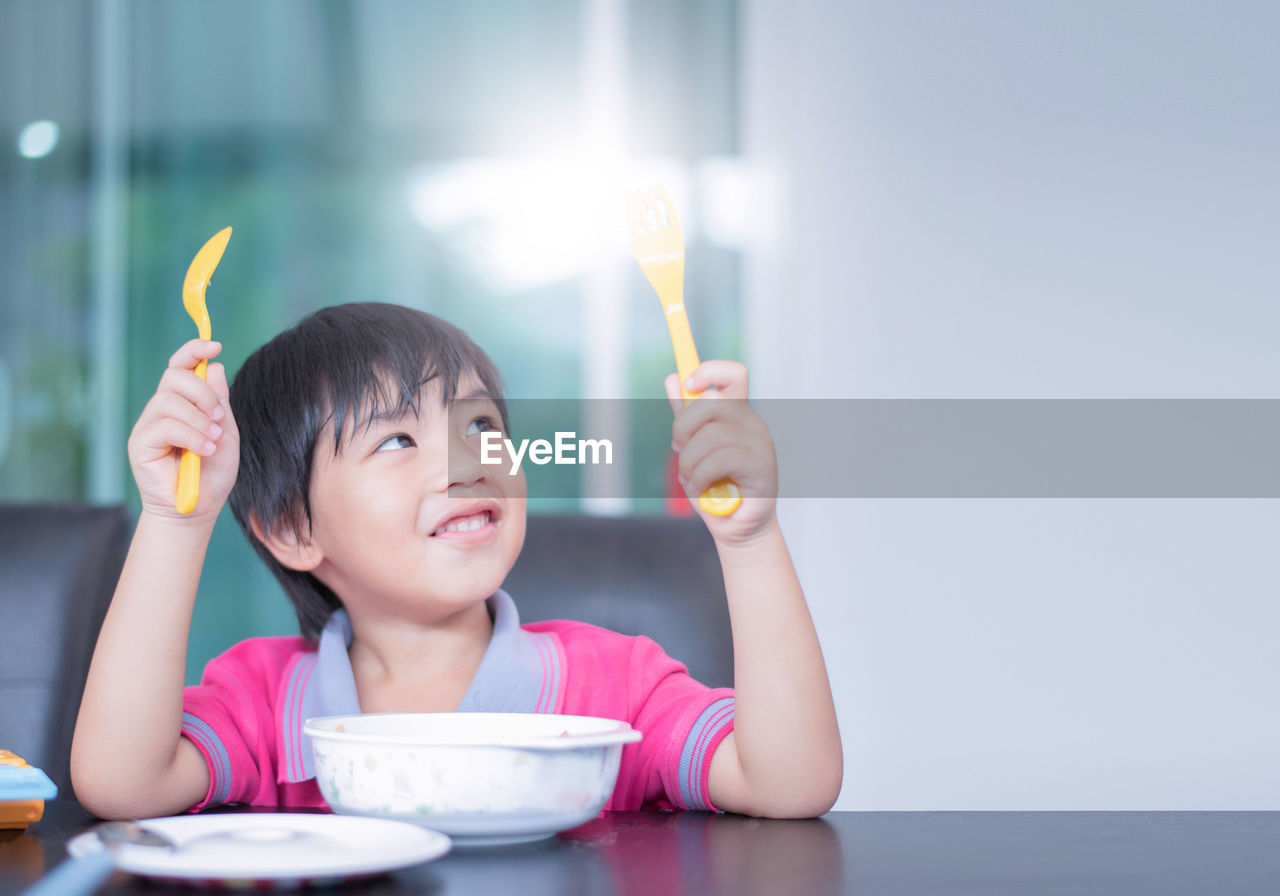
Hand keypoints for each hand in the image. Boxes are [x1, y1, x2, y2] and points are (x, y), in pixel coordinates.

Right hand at [128, 339, 239, 524]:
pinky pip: (164, 426)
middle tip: (220, 418)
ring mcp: (148, 425)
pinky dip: (191, 436)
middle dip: (202, 392)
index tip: (215, 345)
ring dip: (199, 419)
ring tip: (214, 441)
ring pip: (168, 399)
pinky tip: (205, 451)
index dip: (194, 350)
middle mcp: (161, 409)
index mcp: (183, 402)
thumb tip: (214, 366)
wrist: (197, 508)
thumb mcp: (226, 432)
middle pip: (174, 376)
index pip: (181, 365)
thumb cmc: (212, 472)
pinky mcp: (139, 444)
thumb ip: (219, 401)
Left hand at [665, 361, 777, 546]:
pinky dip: (699, 476)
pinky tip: (700, 488)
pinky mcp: (762, 465)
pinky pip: (719, 459)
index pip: (732, 374)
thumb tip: (673, 380)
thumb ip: (685, 416)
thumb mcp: (693, 449)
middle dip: (682, 427)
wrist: (736, 528)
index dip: (709, 370)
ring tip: (690, 480)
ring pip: (709, 436)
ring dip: (688, 462)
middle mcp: (751, 423)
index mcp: (736, 414)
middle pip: (709, 402)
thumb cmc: (715, 488)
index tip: (688, 382)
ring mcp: (760, 442)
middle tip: (678, 449)